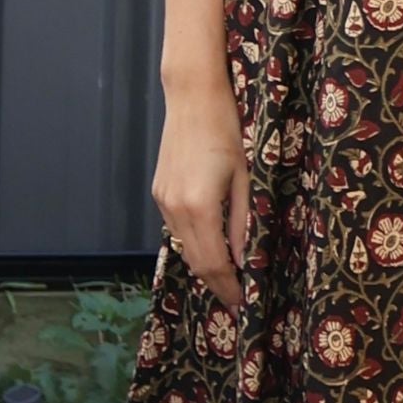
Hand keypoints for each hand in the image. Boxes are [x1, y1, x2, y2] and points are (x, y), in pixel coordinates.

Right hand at [151, 85, 249, 310]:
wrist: (193, 98)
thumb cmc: (227, 131)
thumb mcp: (243, 177)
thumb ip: (241, 221)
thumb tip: (242, 259)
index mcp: (200, 206)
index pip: (214, 262)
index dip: (228, 287)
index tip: (242, 303)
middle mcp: (175, 209)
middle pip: (195, 262)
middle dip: (216, 284)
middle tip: (235, 299)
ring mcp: (163, 201)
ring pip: (183, 247)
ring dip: (203, 265)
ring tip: (226, 277)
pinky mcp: (158, 193)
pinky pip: (176, 229)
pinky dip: (193, 243)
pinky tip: (209, 245)